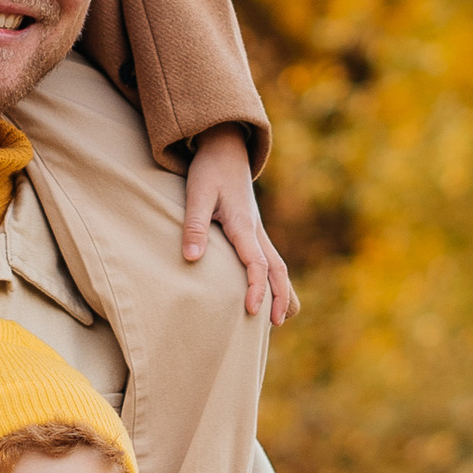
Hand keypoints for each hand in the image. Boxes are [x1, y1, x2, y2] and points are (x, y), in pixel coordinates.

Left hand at [181, 126, 295, 324]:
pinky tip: (266, 291)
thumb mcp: (197, 194)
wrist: (225, 148)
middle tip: (276, 324)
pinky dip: (273, 277)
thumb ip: (194, 226)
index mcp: (243, 225)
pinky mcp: (253, 228)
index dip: (256, 287)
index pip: (256, 263)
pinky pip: (269, 257)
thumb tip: (192, 258)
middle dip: (280, 296)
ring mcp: (257, 229)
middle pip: (277, 268)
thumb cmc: (209, 170)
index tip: (251, 310)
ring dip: (281, 289)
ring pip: (277, 263)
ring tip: (279, 317)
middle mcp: (256, 230)